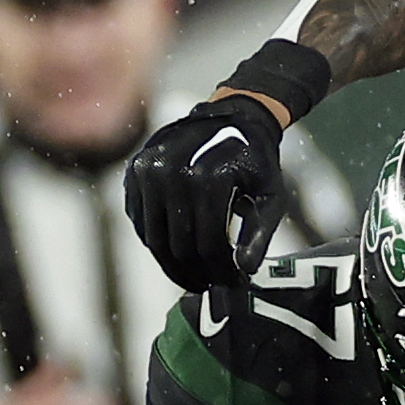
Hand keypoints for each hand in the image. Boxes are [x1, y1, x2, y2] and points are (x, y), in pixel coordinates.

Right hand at [125, 92, 289, 291]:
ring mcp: (147, 170)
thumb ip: (259, 234)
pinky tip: (179, 254)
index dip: (220, 271)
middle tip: (211, 286)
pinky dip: (159, 244)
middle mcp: (171, 171)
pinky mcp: (134, 173)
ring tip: (195, 278)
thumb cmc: (255, 162)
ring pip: (155, 239)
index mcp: (208, 176)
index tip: (231, 284)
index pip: (208, 242)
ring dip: (174, 267)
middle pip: (179, 244)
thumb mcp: (270, 195)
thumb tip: (243, 271)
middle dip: (197, 273)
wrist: (232, 117)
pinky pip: (142, 223)